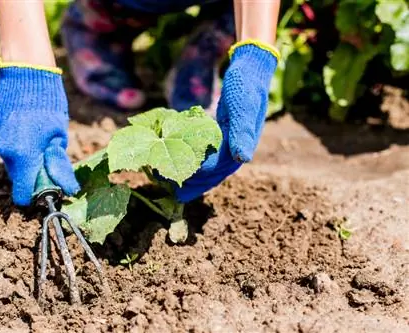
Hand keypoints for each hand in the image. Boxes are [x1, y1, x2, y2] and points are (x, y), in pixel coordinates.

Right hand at [0, 63, 79, 205]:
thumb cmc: (49, 106)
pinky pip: (3, 144)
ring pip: (11, 160)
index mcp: (23, 156)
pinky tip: (24, 126)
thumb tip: (69, 189)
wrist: (27, 73)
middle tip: (46, 154)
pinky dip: (14, 141)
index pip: (22, 194)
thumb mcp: (59, 137)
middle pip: (18, 175)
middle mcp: (5, 151)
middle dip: (31, 171)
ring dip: (23, 155)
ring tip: (36, 135)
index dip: (34, 195)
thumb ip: (59, 166)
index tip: (45, 187)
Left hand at [173, 41, 278, 202]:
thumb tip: (243, 158)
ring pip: (210, 169)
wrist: (251, 71)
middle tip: (171, 192)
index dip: (197, 174)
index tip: (176, 178)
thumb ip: (243, 130)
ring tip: (173, 189)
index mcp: (241, 145)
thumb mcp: (243, 104)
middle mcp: (236, 150)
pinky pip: (208, 157)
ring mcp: (230, 145)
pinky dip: (195, 164)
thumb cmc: (245, 85)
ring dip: (193, 179)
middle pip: (213, 174)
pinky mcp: (222, 138)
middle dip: (193, 184)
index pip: (216, 166)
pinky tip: (181, 168)